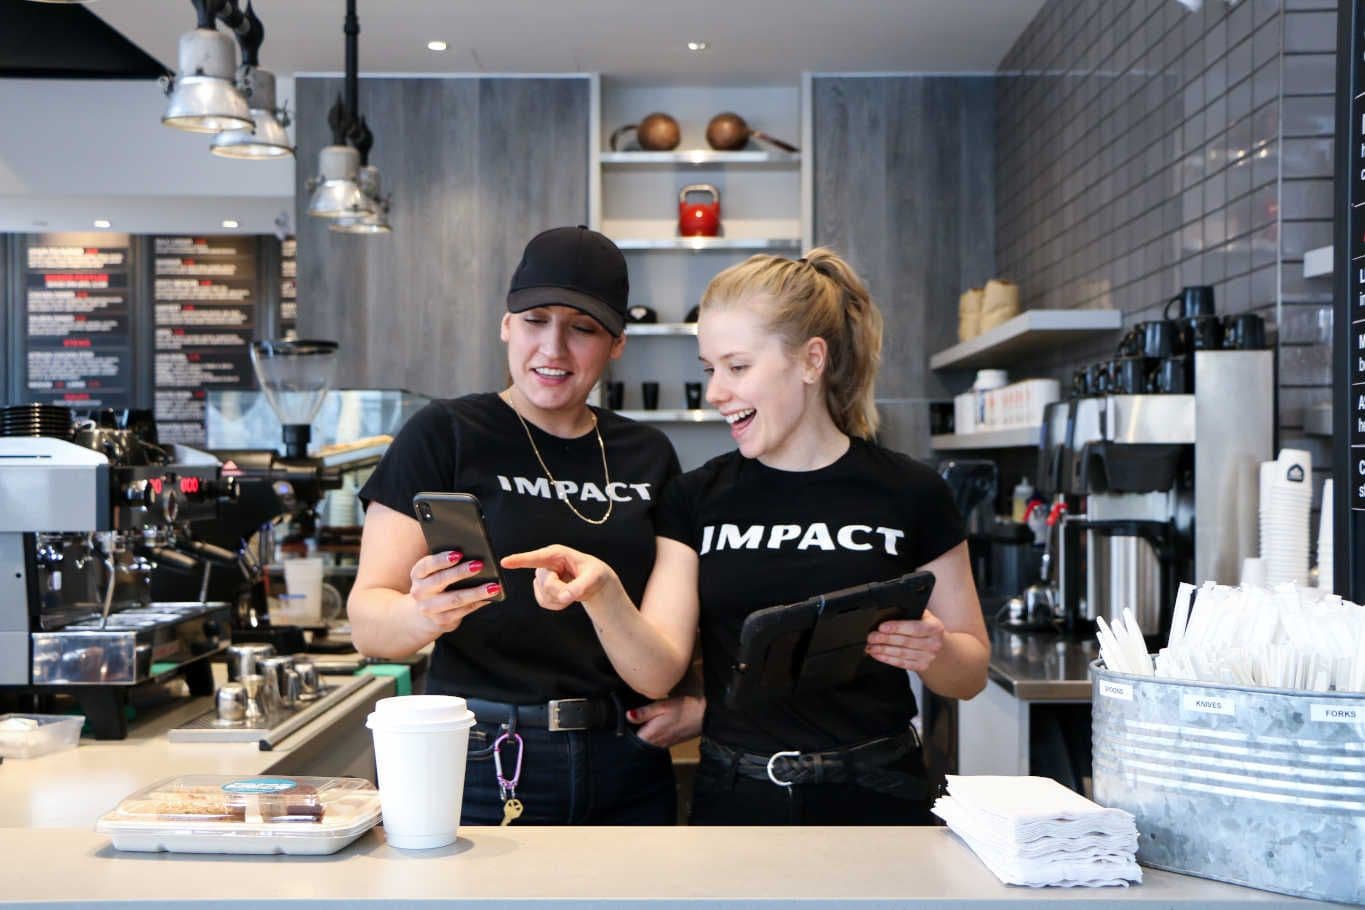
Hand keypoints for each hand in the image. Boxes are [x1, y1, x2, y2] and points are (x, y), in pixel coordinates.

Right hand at [407, 550, 498, 634]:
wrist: (425, 612)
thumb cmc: (436, 584)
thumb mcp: (435, 572)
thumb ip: (448, 563)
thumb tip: (474, 556)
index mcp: (418, 574)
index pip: (427, 565)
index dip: (441, 559)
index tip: (458, 553)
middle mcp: (420, 592)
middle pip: (441, 580)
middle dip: (461, 572)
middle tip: (479, 565)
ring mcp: (429, 609)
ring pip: (455, 599)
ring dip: (476, 592)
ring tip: (493, 586)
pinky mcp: (442, 621)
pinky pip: (463, 611)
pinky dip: (478, 603)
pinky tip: (490, 597)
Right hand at [500, 545, 617, 610]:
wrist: (593, 583)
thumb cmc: (594, 574)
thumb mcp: (592, 578)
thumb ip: (580, 587)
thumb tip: (566, 596)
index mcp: (556, 554)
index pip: (535, 558)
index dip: (519, 560)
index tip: (505, 562)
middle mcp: (546, 564)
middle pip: (546, 584)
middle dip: (562, 591)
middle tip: (576, 589)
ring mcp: (542, 576)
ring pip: (543, 595)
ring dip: (559, 599)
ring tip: (571, 591)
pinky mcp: (541, 588)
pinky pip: (542, 602)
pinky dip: (556, 605)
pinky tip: (564, 597)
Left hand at [626, 695, 704, 748]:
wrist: (705, 715)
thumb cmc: (684, 708)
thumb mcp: (662, 706)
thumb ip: (644, 712)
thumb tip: (627, 716)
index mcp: (652, 735)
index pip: (631, 741)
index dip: (625, 734)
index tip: (620, 725)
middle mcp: (657, 743)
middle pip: (638, 744)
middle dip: (632, 736)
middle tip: (627, 723)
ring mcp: (665, 744)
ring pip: (647, 744)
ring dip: (642, 736)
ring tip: (638, 724)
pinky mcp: (671, 742)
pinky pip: (656, 742)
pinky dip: (652, 736)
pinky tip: (652, 726)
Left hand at [866, 609, 945, 672]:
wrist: (938, 645)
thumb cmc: (925, 627)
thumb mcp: (923, 616)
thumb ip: (910, 613)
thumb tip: (888, 611)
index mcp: (935, 627)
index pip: (914, 628)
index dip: (897, 627)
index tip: (881, 627)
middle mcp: (934, 643)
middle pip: (905, 642)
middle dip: (885, 639)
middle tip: (871, 637)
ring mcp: (928, 657)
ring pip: (902, 654)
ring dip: (883, 650)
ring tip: (871, 646)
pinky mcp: (921, 666)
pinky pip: (901, 663)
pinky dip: (887, 659)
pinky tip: (877, 655)